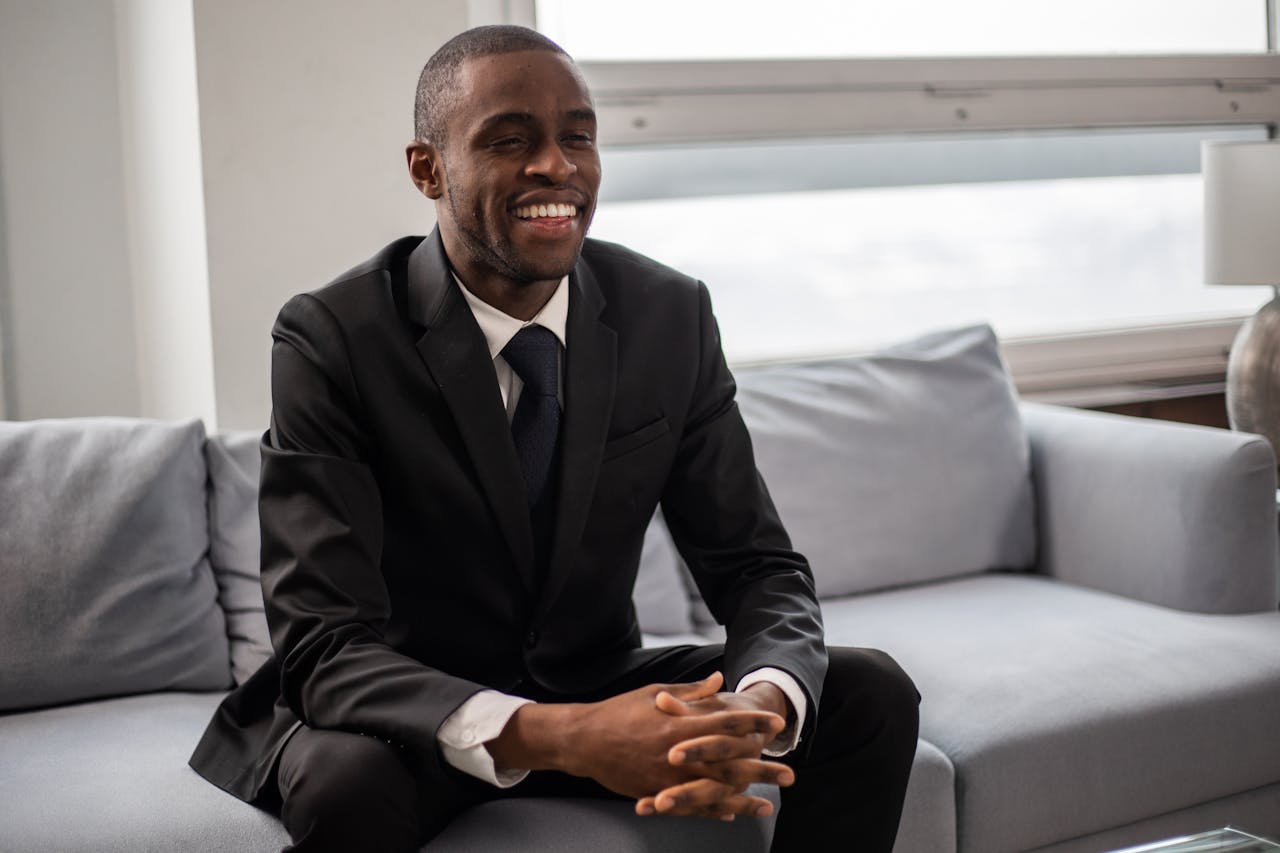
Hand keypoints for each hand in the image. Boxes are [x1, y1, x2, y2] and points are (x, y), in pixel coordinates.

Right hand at [488, 672, 784, 802]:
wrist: (584, 741)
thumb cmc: (621, 711)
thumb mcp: (655, 692)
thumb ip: (692, 693)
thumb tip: (720, 681)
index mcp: (681, 723)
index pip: (727, 722)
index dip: (754, 722)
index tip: (777, 723)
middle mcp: (679, 753)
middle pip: (730, 763)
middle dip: (762, 768)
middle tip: (790, 772)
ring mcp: (669, 777)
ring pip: (715, 792)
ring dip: (745, 798)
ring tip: (769, 804)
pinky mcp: (657, 793)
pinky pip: (691, 807)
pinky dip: (714, 811)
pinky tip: (732, 813)